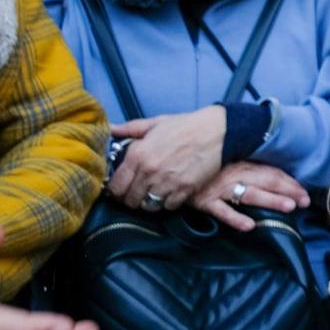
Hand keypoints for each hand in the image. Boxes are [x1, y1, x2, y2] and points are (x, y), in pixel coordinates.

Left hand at [109, 106, 226, 210]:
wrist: (218, 131)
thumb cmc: (187, 126)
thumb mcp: (156, 123)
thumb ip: (131, 129)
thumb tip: (111, 128)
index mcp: (138, 155)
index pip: (116, 187)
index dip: (116, 191)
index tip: (121, 189)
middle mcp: (149, 172)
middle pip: (131, 200)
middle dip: (132, 198)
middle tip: (139, 192)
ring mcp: (167, 182)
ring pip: (148, 206)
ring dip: (150, 202)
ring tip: (155, 193)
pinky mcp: (185, 190)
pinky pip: (169, 206)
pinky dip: (168, 202)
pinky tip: (171, 192)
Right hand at [191, 161, 310, 231]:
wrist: (168, 164)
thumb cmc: (199, 160)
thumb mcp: (222, 157)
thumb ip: (242, 162)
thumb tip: (263, 171)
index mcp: (240, 162)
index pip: (271, 171)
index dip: (289, 182)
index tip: (304, 191)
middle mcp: (233, 173)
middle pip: (267, 181)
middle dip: (288, 191)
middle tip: (306, 201)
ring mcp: (219, 188)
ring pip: (250, 194)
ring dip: (271, 201)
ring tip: (289, 207)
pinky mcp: (204, 201)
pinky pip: (222, 211)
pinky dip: (235, 218)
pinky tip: (250, 226)